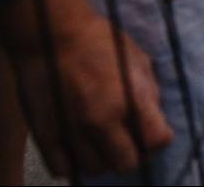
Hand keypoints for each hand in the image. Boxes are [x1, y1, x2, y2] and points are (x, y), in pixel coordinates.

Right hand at [13, 13, 171, 176]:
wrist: (53, 34)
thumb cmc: (100, 41)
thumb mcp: (137, 60)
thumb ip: (148, 93)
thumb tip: (154, 119)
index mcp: (130, 99)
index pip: (157, 141)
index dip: (158, 139)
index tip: (153, 132)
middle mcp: (102, 121)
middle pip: (127, 164)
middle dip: (132, 154)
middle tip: (126, 140)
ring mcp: (72, 131)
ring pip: (95, 169)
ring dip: (102, 159)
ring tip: (100, 142)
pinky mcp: (45, 135)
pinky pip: (63, 169)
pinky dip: (72, 163)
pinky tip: (76, 147)